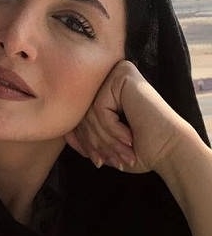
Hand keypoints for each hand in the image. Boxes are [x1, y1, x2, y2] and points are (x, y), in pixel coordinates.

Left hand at [65, 60, 193, 173]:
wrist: (171, 151)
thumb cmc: (140, 149)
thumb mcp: (105, 144)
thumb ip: (85, 136)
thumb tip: (63, 134)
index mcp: (105, 91)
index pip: (80, 115)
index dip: (83, 140)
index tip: (95, 160)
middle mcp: (109, 77)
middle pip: (83, 112)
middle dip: (93, 142)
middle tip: (104, 162)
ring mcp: (115, 73)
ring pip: (90, 112)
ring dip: (104, 140)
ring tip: (120, 156)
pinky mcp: (122, 75)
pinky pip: (100, 108)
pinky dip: (112, 129)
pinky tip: (129, 139)